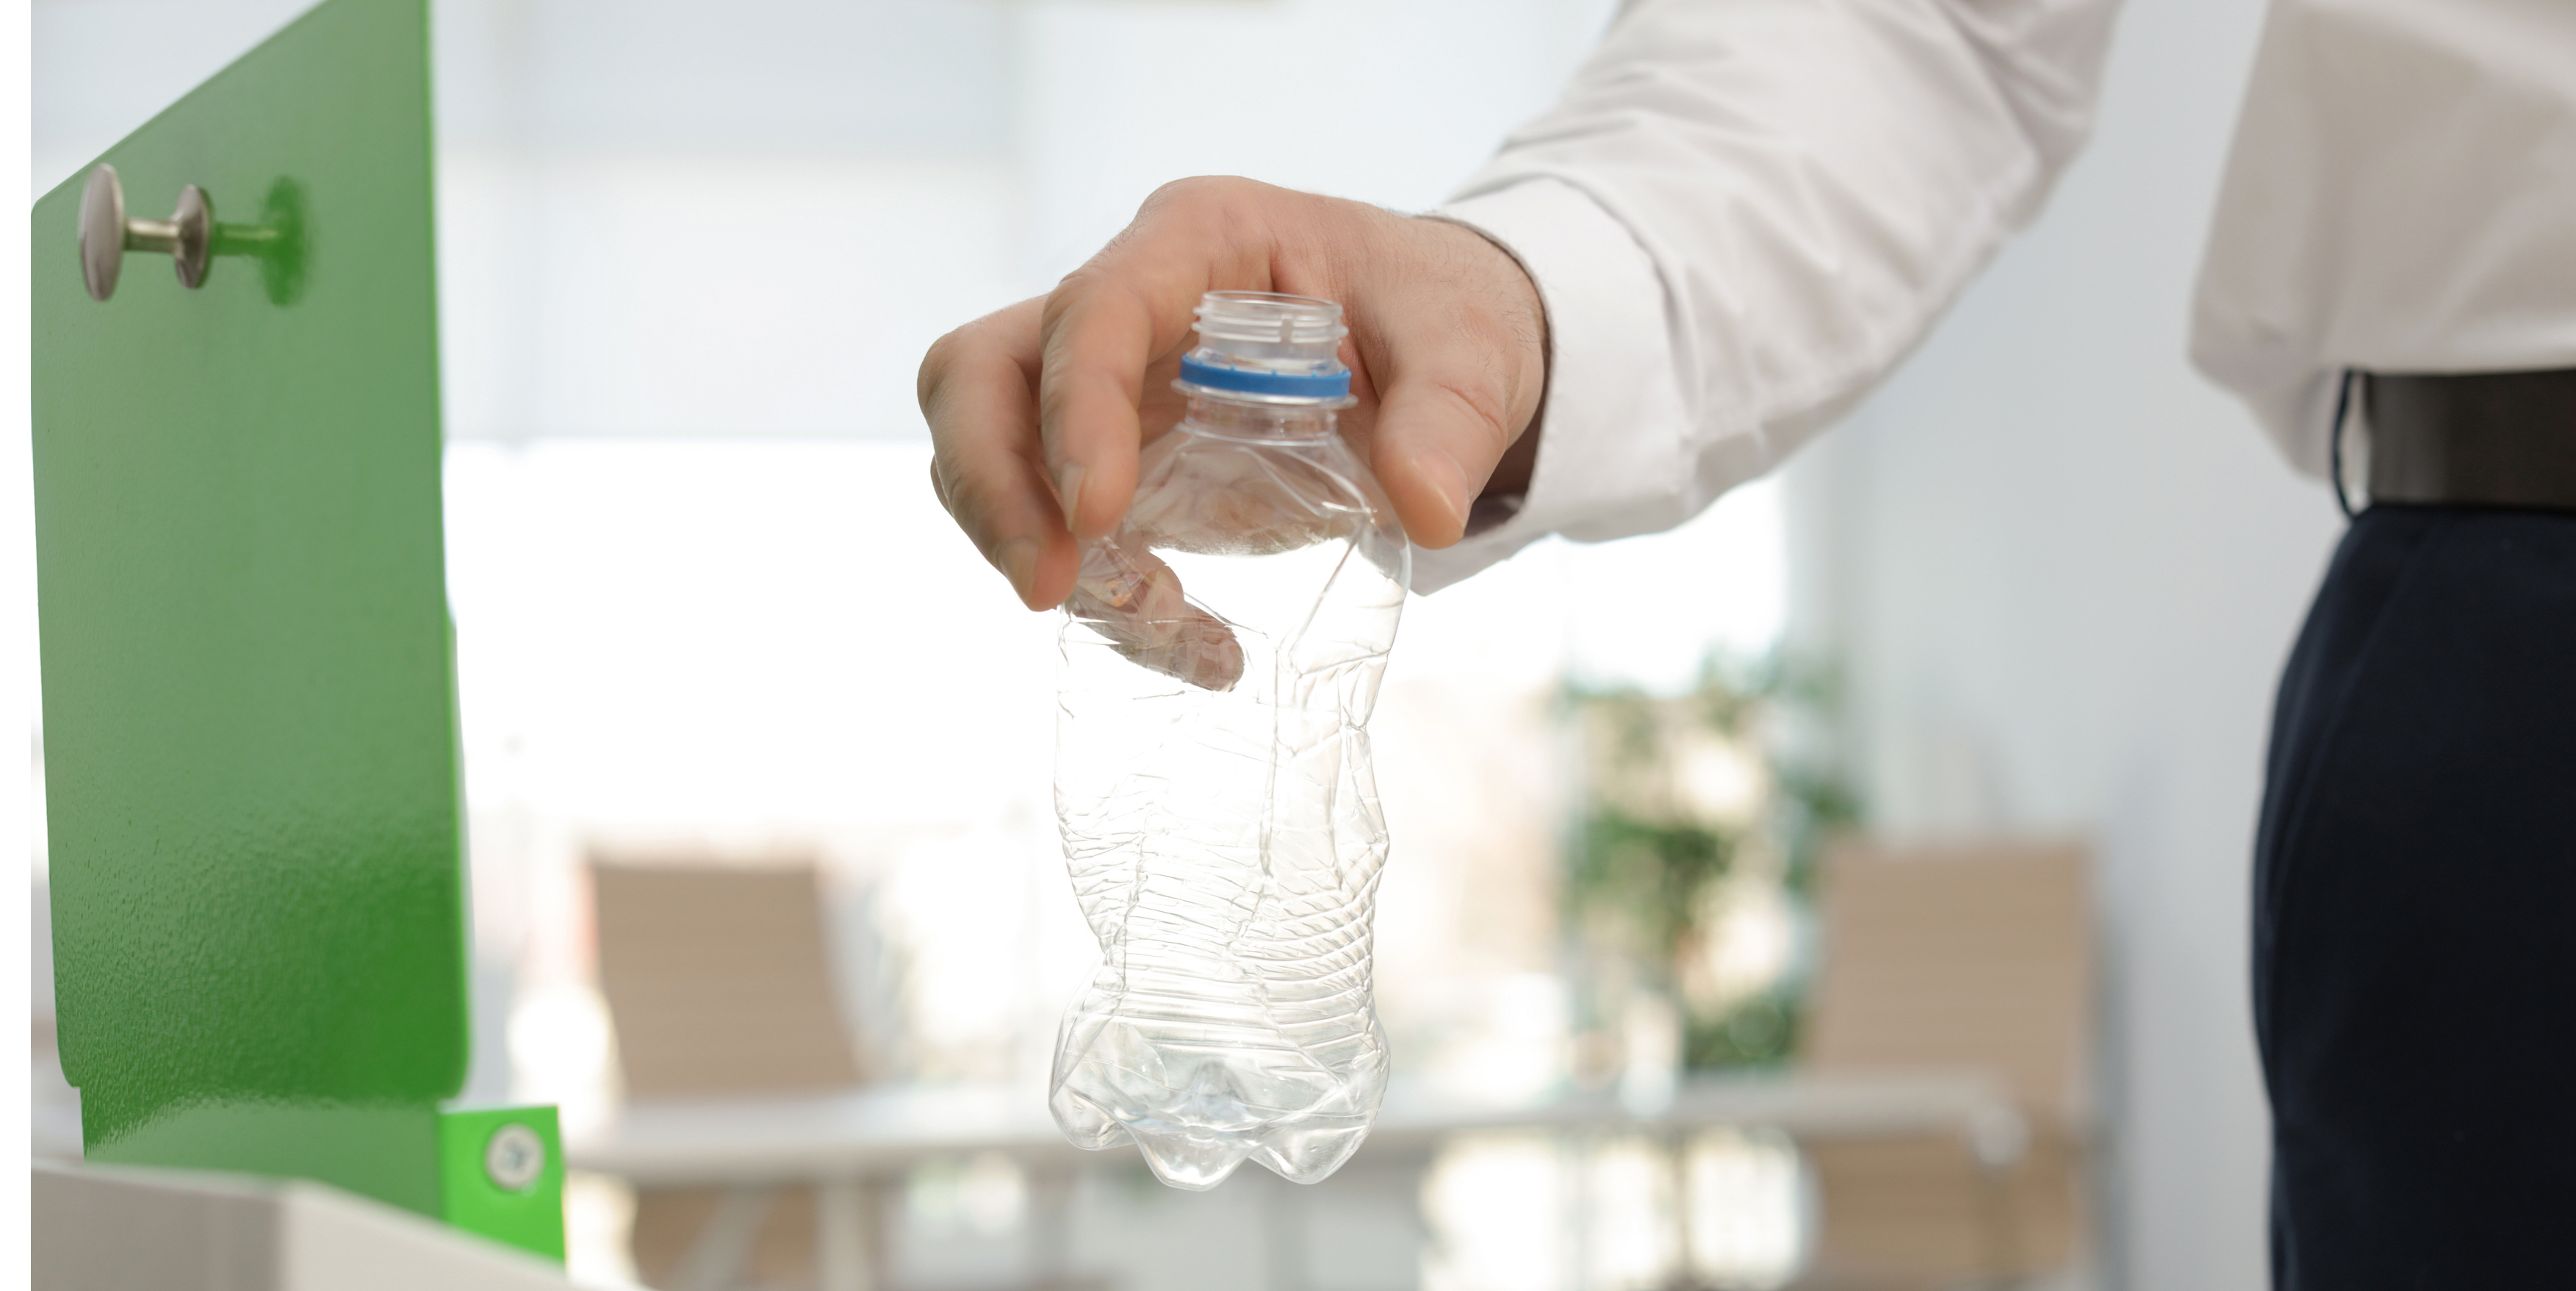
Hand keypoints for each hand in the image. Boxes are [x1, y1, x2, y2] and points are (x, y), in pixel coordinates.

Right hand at [919, 176, 1548, 611]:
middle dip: (992, 485)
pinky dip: (1105, 595)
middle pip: (979, 371)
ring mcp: (1102, 381)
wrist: (1435, 348)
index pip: (1090, 309)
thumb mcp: (1469, 353)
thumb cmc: (1437, 317)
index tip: (1096, 514)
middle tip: (1048, 587)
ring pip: (988, 447)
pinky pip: (1056, 526)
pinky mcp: (1111, 457)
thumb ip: (1450, 421)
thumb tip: (1428, 506)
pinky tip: (1200, 646)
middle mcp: (1124, 298)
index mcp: (1198, 239)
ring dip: (1026, 545)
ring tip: (1149, 616)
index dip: (1075, 409)